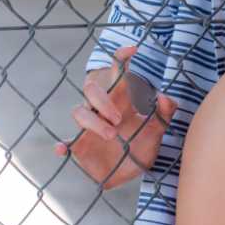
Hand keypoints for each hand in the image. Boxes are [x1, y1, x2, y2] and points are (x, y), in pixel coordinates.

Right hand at [54, 44, 176, 189]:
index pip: (116, 74)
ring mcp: (88, 128)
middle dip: (103, 101)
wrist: (131, 174)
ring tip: (112, 136)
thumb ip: (164, 114)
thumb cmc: (142, 147)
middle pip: (91, 90)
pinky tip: (61, 148)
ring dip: (93, 122)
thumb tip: (163, 97)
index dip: (120, 59)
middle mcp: (101, 111)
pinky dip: (61, 144)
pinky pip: (65, 143)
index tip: (133, 50)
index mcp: (120, 102)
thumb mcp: (157, 131)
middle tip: (119, 119)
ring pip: (78, 112)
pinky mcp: (79, 147)